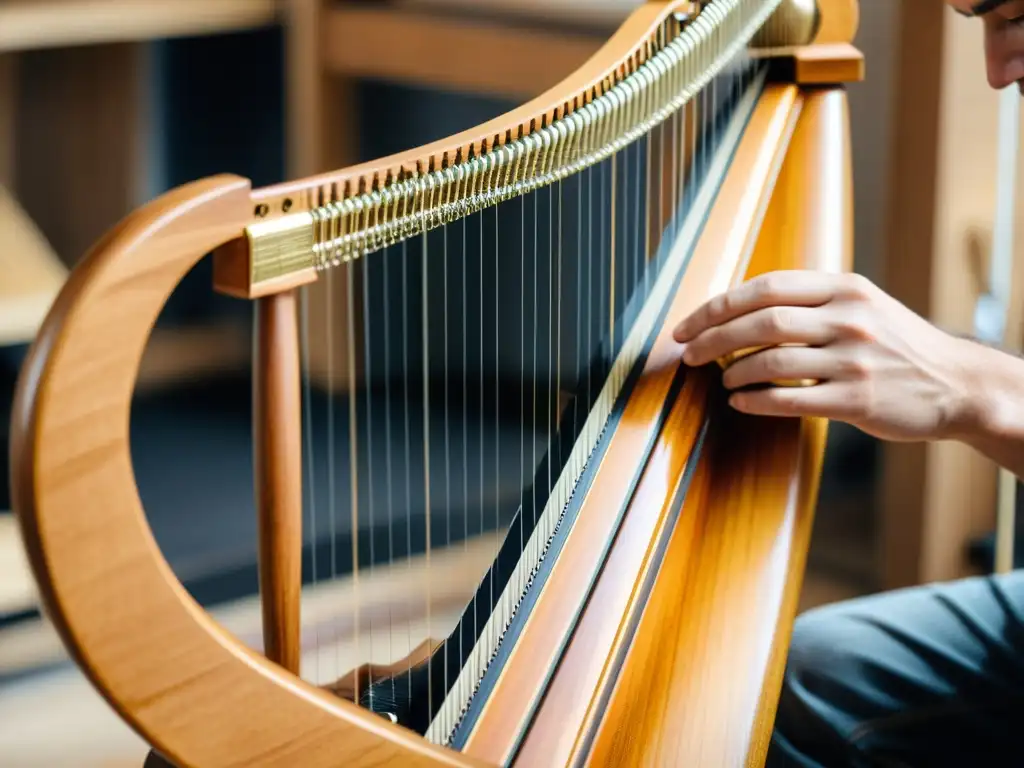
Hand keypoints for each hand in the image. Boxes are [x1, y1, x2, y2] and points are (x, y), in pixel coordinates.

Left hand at [671, 270, 983, 441]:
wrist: (955, 383)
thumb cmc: (894, 344)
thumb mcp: (860, 304)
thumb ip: (809, 300)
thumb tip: (737, 310)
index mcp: (844, 287)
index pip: (765, 287)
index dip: (717, 307)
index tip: (687, 325)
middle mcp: (848, 318)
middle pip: (761, 321)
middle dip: (713, 338)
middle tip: (688, 354)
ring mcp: (854, 359)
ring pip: (771, 361)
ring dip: (734, 372)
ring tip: (722, 380)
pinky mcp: (857, 399)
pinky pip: (790, 400)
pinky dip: (755, 401)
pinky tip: (740, 403)